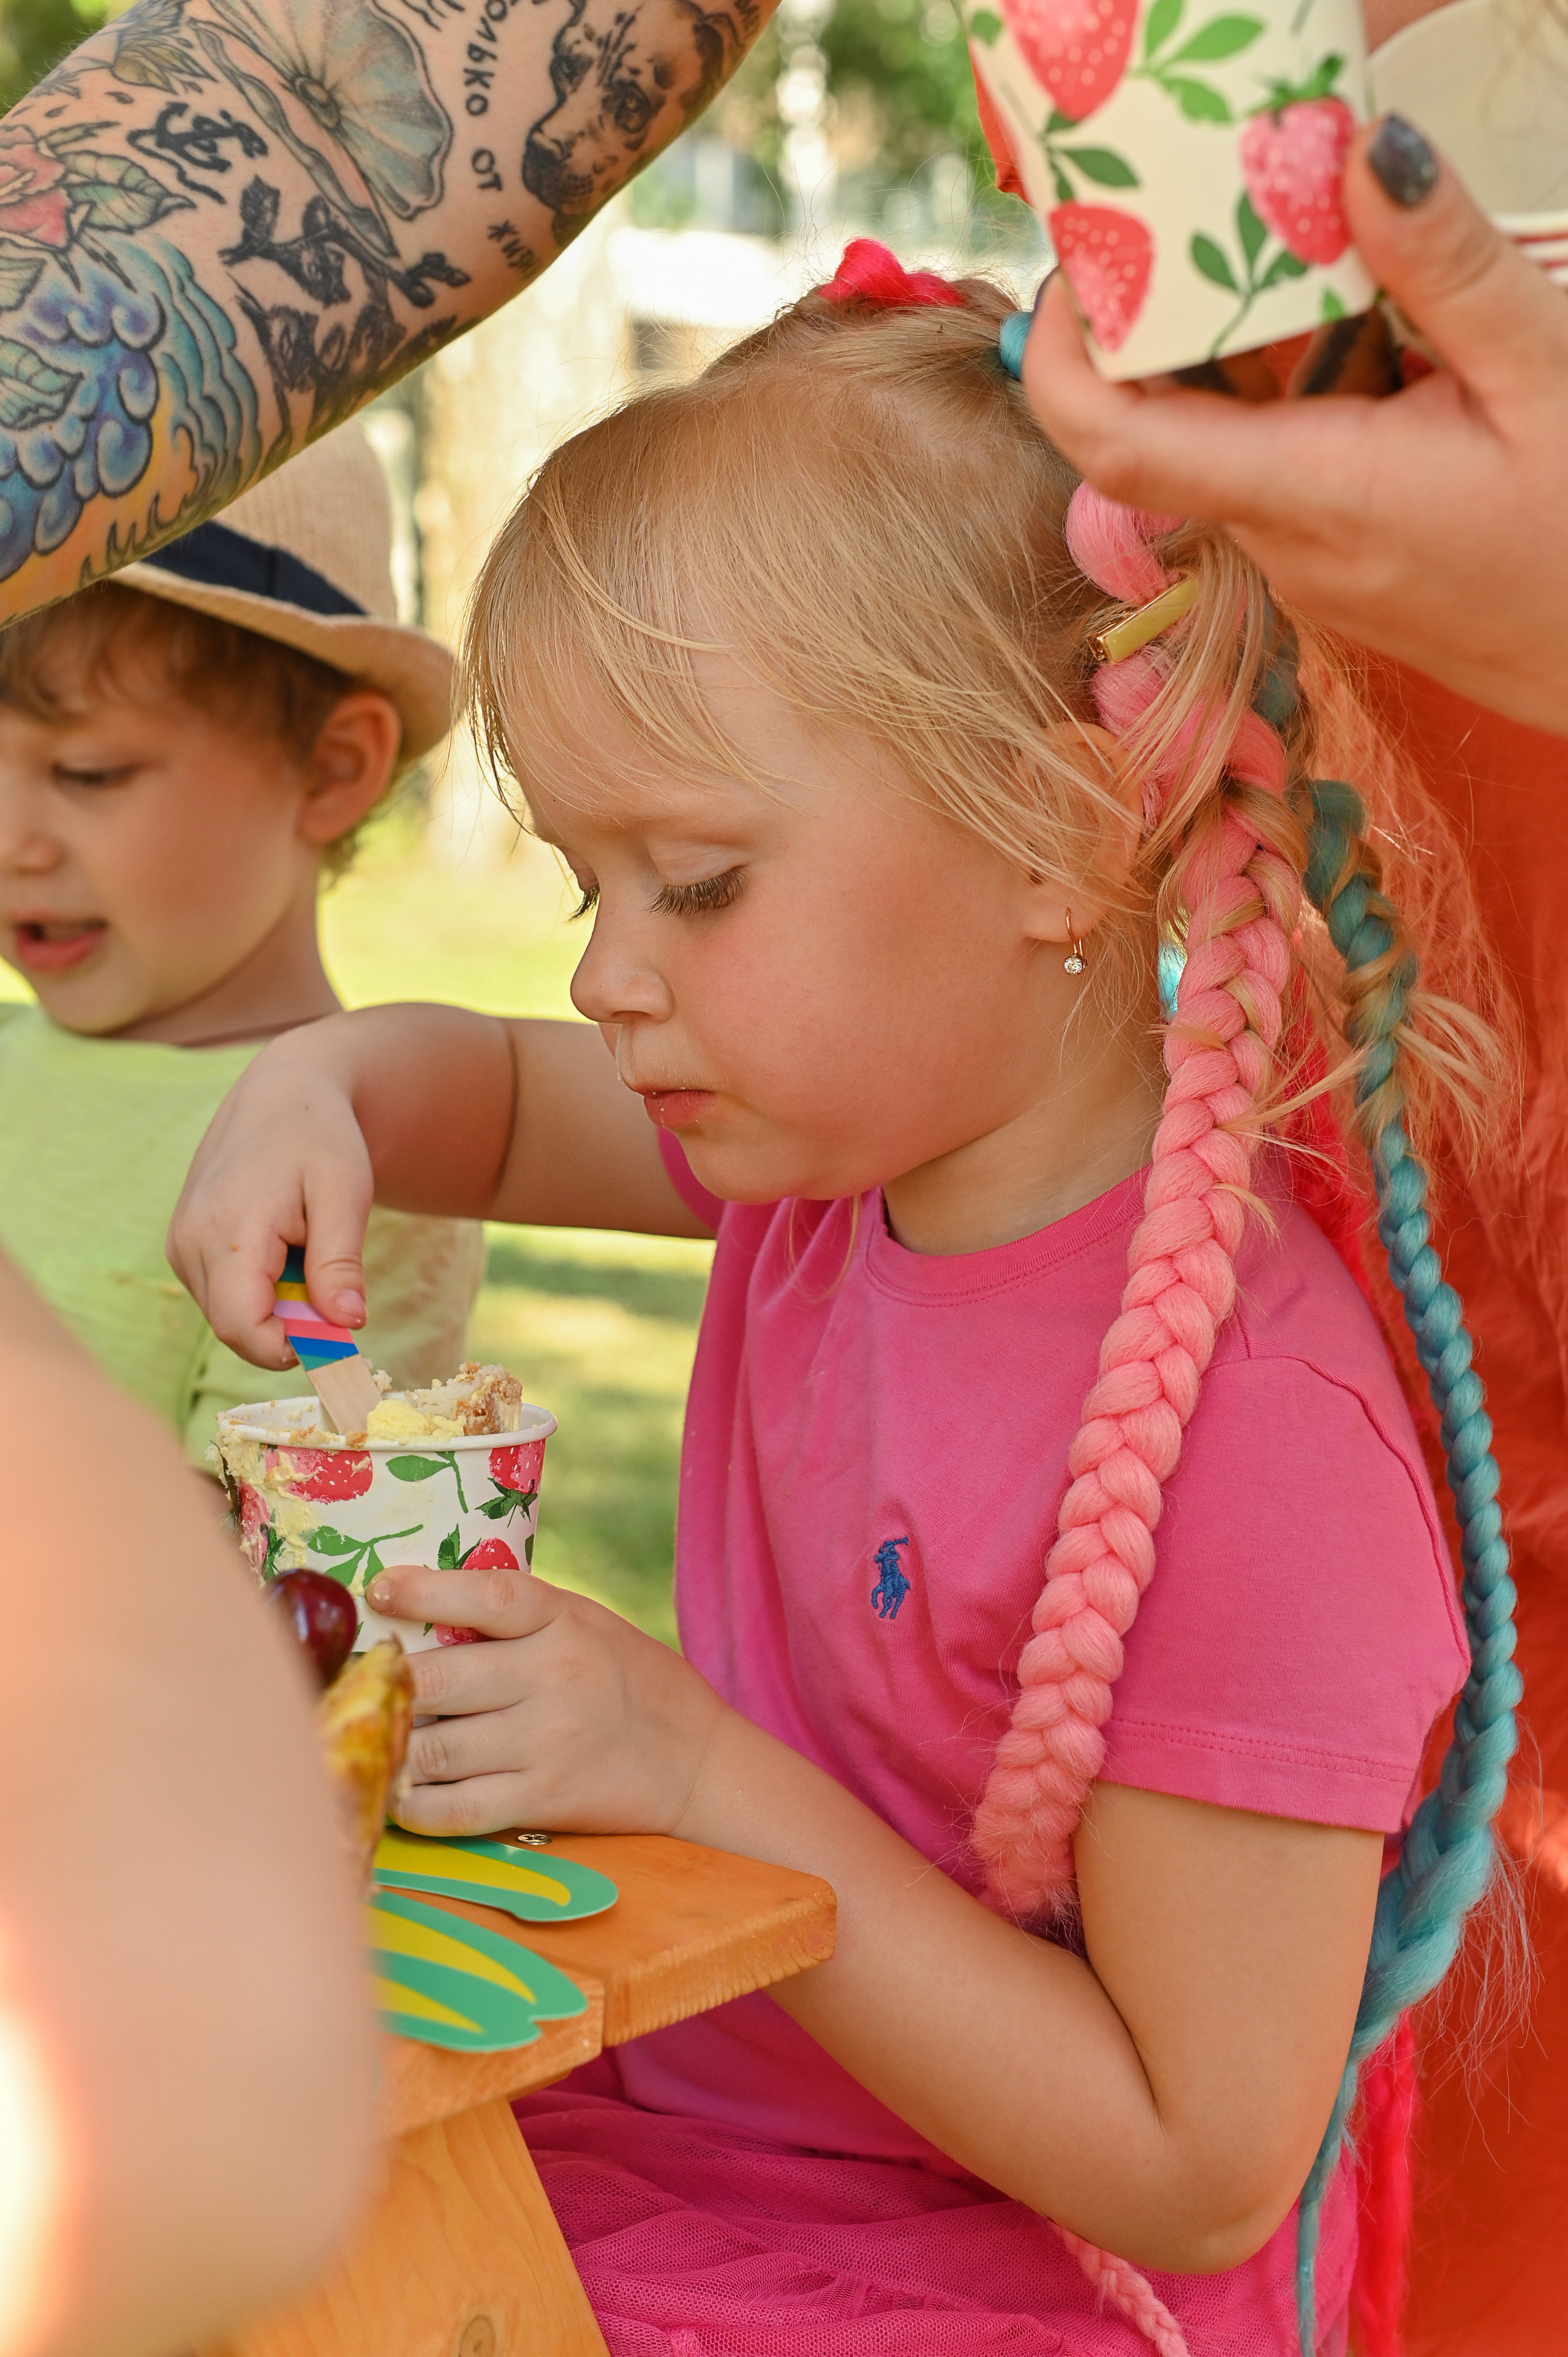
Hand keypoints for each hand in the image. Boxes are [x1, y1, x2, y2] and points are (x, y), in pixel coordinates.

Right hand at [167, 1023, 374, 1365]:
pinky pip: (222, 1295)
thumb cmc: (320, 1138)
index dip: (289, 1347)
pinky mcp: (183, 1246)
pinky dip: (259, 1290)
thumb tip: (345, 1325)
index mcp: (227, 1227)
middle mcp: (188, 1241)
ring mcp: (179, 1245)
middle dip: (288, 1327)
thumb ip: (340, 1262)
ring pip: (228, 1316)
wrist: (282, 1093)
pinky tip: (282, 1247)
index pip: (240, 1326)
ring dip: (275, 1306)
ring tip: (304, 1250)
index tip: (335, 1333)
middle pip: (234, 1328)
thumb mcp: (346, 1192)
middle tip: (330, 1286)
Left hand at [366, 1559, 727, 1837]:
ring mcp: (547, 1742)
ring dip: (392, 1748)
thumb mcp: (586, 1624)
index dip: (424, 1591)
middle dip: (386, 1687)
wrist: (698, 1762)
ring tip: (372, 1742)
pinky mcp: (543, 1799)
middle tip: (360, 1689)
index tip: (379, 1589)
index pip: (486, 1594)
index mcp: (564, 1620)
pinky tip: (402, 1795)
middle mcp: (554, 1676)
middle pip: (436, 1681)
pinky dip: (416, 1805)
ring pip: (434, 1748)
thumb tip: (421, 1615)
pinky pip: (456, 1808)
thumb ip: (518, 1620)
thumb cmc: (629, 1681)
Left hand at [1023, 118, 1567, 735]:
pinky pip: (1276, 464)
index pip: (1114, 443)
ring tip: (1318, 262)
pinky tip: (1369, 343)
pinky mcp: (1329, 560)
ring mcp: (1301, 561)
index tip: (1079, 271)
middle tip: (1214, 214)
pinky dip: (1294, 393)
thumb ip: (1444, 265)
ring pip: (1224, 439)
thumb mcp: (1544, 373)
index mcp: (1310, 496)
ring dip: (1246, 352)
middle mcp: (1280, 542)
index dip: (1062, 356)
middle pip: (1162, 425)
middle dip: (1167, 320)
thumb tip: (1362, 154)